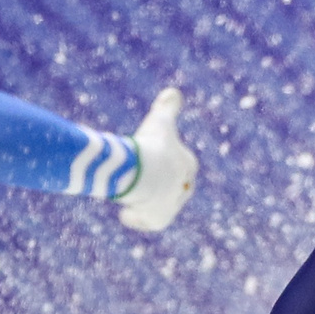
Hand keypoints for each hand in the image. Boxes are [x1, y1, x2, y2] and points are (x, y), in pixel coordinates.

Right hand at [116, 86, 196, 232]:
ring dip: (144, 201)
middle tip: (140, 183)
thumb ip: (167, 107)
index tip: (153, 162)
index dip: (165, 165)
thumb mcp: (160, 121)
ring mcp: (172, 206)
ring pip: (157, 205)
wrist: (146, 173)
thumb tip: (173, 92)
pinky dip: (136, 218)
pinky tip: (126, 214)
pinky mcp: (160, 220)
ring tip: (130, 197)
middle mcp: (184, 188)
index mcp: (187, 165)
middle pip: (168, 187)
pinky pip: (147, 221)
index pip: (180, 166)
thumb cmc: (152, 146)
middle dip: (156, 186)